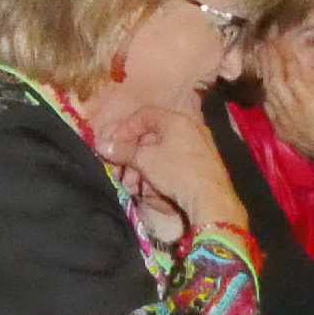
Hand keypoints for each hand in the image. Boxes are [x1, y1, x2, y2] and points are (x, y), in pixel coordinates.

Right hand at [98, 105, 245, 231]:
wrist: (211, 200)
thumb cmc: (177, 172)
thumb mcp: (144, 160)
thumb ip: (122, 151)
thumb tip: (102, 145)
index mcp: (177, 120)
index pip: (144, 115)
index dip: (124, 129)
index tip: (112, 146)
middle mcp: (190, 129)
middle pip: (151, 137)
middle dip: (132, 156)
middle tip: (121, 172)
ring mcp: (198, 147)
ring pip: (161, 154)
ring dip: (143, 169)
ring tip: (135, 187)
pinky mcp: (202, 166)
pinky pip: (174, 165)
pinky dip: (159, 175)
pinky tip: (152, 191)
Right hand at [258, 44, 313, 179]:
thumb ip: (308, 125)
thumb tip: (312, 114)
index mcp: (284, 129)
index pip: (271, 102)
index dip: (268, 84)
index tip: (267, 70)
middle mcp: (282, 118)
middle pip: (269, 88)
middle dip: (265, 67)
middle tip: (262, 48)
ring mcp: (292, 110)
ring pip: (275, 79)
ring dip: (270, 59)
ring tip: (267, 43)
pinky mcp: (304, 102)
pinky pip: (289, 76)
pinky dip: (282, 60)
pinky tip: (280, 47)